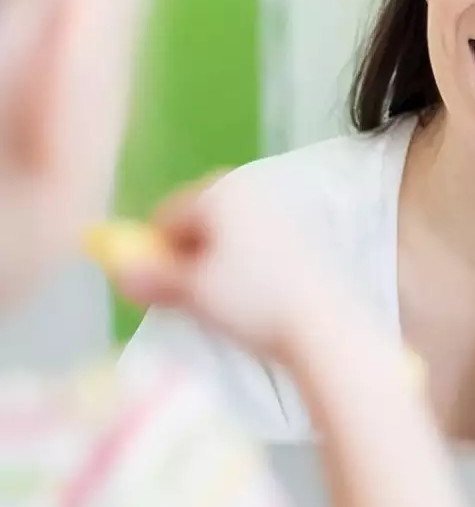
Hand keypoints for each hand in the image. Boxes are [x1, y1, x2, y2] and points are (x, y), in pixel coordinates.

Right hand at [112, 172, 336, 363]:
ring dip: (214, 268)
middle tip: (197, 299)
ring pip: (223, 239)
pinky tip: (257, 298)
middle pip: (195, 224)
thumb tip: (119, 270)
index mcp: (217, 190)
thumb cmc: (253, 301)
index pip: (164, 219)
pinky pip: (252, 247)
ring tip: (231, 302)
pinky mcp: (299, 232)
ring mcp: (277, 207)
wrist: (323, 320)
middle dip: (186, 260)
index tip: (162, 292)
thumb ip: (148, 277)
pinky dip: (243, 269)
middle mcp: (249, 187)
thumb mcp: (189, 292)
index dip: (155, 258)